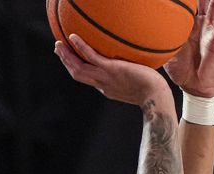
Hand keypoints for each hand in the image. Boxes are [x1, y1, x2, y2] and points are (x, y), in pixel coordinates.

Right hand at [54, 34, 170, 106]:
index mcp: (106, 88)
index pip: (87, 78)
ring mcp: (105, 78)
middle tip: (58, 49)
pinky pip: (91, 57)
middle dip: (66, 62)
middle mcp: (102, 84)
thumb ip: (130, 75)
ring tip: (59, 44)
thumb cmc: (152, 90)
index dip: (76, 68)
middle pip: (78, 74)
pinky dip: (80, 47)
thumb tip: (134, 65)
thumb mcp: (136, 83)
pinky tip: (73, 37)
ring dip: (67, 56)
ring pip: (79, 68)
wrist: (156, 97)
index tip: (70, 60)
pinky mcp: (111, 70)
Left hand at [164, 0, 213, 96]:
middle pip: (199, 2)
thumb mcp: (166, 55)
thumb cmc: (182, 72)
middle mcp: (198, 26)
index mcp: (185, 28)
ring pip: (213, 6)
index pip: (184, 9)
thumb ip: (160, 43)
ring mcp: (208, 30)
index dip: (182, 0)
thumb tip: (145, 35)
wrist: (195, 86)